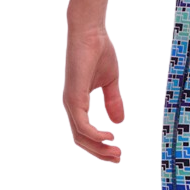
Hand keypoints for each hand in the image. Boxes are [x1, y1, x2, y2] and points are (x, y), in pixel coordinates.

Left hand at [63, 27, 123, 161]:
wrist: (91, 32)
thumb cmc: (99, 51)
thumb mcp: (111, 81)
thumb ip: (113, 101)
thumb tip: (119, 122)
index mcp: (78, 102)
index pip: (85, 132)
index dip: (100, 145)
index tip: (117, 151)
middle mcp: (71, 105)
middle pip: (81, 139)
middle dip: (99, 152)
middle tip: (118, 158)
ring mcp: (71, 102)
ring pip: (80, 135)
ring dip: (98, 148)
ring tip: (116, 152)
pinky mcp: (73, 96)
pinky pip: (81, 124)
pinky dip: (94, 134)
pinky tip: (108, 137)